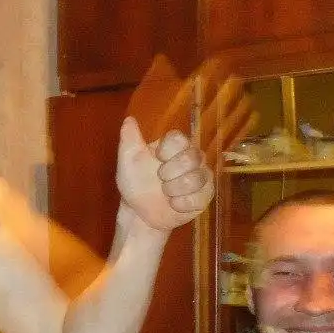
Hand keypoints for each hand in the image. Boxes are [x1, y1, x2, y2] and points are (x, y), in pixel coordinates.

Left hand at [116, 59, 254, 230]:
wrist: (140, 213)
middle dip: (169, 173)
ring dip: (174, 190)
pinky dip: (181, 203)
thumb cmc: (135, 184)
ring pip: (196, 178)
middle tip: (160, 180)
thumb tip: (129, 119)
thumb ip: (129, 140)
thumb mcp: (128, 161)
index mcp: (174, 146)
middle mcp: (193, 157)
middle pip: (191, 158)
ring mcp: (202, 176)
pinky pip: (199, 197)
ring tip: (166, 193)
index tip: (157, 159)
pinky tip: (174, 204)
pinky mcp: (206, 195)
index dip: (167, 151)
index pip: (179, 138)